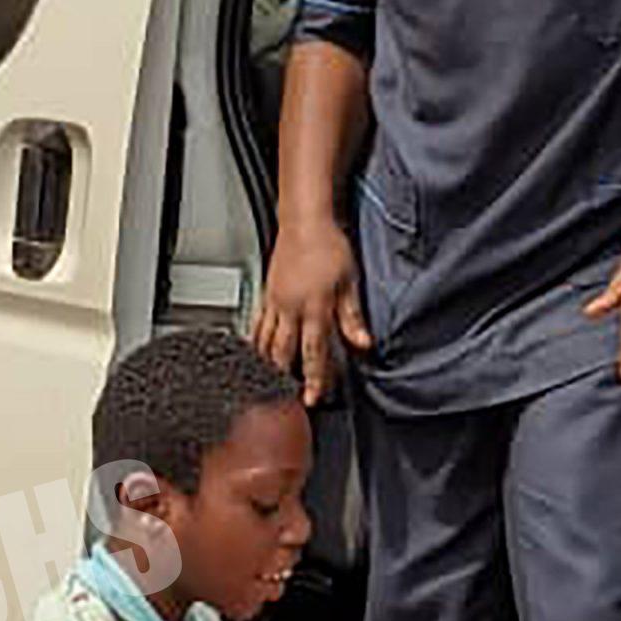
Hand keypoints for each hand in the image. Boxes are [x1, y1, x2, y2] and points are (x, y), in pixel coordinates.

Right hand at [253, 218, 370, 405]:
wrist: (304, 221)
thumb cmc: (328, 245)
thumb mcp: (349, 281)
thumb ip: (353, 317)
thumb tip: (364, 343)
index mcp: (314, 307)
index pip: (314, 353)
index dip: (315, 379)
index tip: (314, 399)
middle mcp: (291, 308)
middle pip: (284, 354)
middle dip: (287, 378)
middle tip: (290, 397)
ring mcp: (275, 303)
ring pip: (266, 343)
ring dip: (269, 365)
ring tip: (272, 383)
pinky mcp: (267, 296)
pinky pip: (257, 326)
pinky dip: (256, 344)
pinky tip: (258, 353)